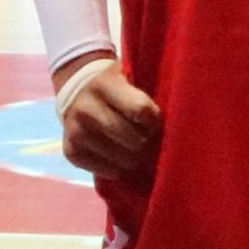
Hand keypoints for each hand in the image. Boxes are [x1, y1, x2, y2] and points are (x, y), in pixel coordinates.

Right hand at [51, 51, 163, 184]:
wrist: (78, 94)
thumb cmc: (118, 88)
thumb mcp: (131, 77)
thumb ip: (149, 92)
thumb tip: (177, 121)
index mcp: (104, 85)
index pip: (141, 110)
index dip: (154, 121)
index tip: (155, 122)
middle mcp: (85, 108)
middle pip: (134, 140)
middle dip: (146, 142)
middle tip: (146, 137)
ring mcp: (75, 132)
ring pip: (123, 160)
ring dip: (134, 157)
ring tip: (133, 146)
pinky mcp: (70, 152)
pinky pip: (108, 171)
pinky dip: (118, 167)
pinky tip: (117, 154)